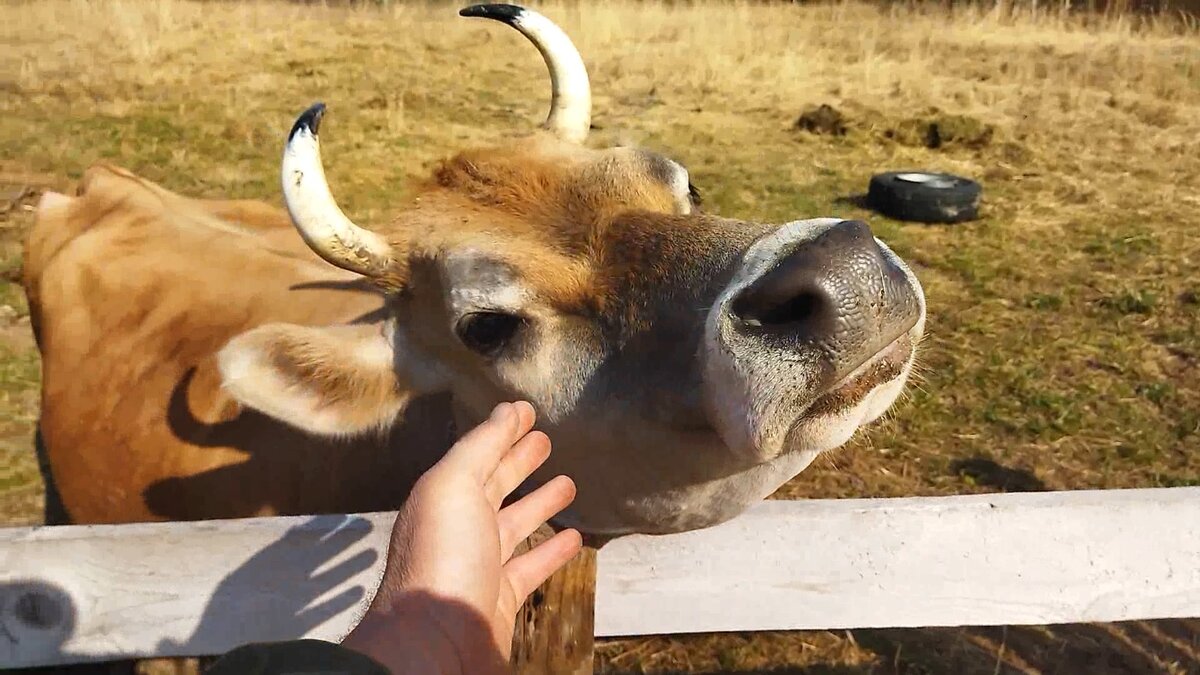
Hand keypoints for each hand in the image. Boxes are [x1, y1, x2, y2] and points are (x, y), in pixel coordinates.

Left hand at [343, 401, 581, 673]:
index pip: (477, 453)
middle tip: (546, 441)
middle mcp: (458, 528)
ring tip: (568, 483)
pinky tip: (574, 537)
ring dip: (540, 503)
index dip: (502, 430)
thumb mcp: (454, 486)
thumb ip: (481, 446)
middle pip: (494, 486)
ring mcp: (479, 565)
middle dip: (518, 461)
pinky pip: (530, 566)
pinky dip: (551, 550)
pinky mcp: (501, 599)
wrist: (435, 644)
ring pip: (515, 525)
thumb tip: (507, 408)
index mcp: (442, 496)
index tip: (528, 410)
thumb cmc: (440, 560)